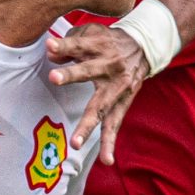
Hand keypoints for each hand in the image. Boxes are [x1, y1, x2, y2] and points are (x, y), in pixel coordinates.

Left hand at [48, 23, 153, 163]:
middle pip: (88, 71)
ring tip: (76, 143)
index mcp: (99, 46)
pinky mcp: (121, 104)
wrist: (144, 48)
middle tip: (54, 78)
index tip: (50, 46)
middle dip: (71, 75)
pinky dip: (109, 143)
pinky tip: (107, 161)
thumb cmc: (107, 41)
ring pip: (100, 107)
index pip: (79, 45)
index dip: (65, 45)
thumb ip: (69, 42)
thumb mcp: (91, 33)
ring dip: (88, 125)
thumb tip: (51, 55)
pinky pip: (114, 126)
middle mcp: (109, 66)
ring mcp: (116, 88)